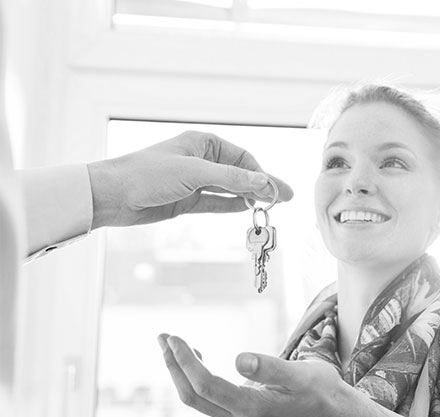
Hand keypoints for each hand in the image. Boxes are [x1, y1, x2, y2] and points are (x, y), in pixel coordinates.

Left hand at [87, 131, 293, 227]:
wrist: (111, 196)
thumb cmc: (147, 174)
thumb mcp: (193, 173)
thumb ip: (231, 179)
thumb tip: (263, 182)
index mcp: (202, 143)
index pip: (242, 158)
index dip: (261, 174)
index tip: (276, 191)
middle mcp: (200, 160)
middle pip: (240, 174)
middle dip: (262, 186)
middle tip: (286, 199)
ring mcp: (194, 181)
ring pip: (230, 189)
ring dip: (250, 198)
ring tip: (272, 208)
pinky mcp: (186, 201)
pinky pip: (216, 203)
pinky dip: (232, 206)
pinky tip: (248, 210)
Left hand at [157, 333, 349, 416]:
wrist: (333, 410)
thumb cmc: (320, 389)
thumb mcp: (300, 373)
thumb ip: (269, 367)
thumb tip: (238, 359)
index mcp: (252, 407)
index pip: (206, 385)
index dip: (186, 362)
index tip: (175, 339)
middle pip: (193, 395)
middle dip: (174, 366)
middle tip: (164, 337)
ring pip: (197, 398)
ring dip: (180, 372)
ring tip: (172, 345)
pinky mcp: (241, 413)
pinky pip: (208, 398)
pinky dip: (195, 377)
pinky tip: (197, 358)